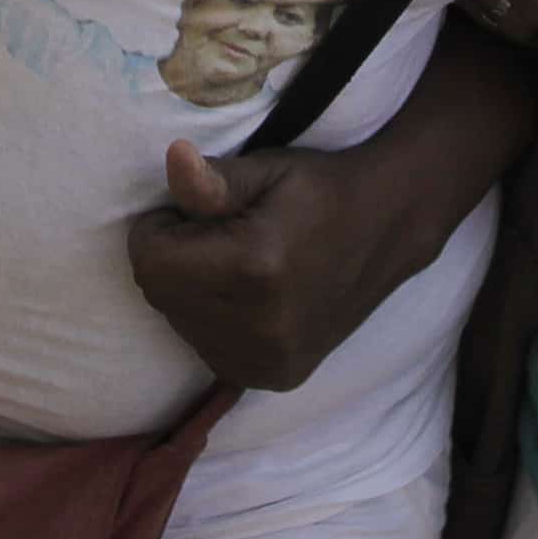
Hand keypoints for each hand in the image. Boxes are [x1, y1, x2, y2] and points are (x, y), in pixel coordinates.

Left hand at [127, 140, 385, 388]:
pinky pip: (209, 349)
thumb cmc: (320, 189)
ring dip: (190, 292)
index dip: (158, 229)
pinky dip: (212, 320)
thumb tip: (172, 160)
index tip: (191, 211)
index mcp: (253, 269)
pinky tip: (248, 296)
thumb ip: (213, 180)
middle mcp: (260, 327)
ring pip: (180, 324)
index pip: (149, 263)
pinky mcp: (276, 378)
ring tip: (236, 262)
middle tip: (218, 233)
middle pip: (160, 296)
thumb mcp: (266, 169)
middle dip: (172, 260)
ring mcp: (270, 361)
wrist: (388, 227)